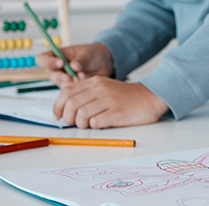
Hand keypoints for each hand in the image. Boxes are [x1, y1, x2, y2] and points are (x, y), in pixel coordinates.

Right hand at [35, 43, 113, 85]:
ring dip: (71, 82)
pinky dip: (80, 86)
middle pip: (51, 75)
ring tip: (83, 75)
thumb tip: (73, 66)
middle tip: (70, 77)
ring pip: (61, 84)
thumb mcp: (86, 53)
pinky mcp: (72, 88)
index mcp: (55, 56)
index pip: (42, 59)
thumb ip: (80, 59)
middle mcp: (56, 69)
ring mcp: (63, 79)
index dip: (48, 62)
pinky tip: (87, 79)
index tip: (61, 63)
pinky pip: (72, 91)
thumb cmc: (91, 54)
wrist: (103, 63)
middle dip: (60, 77)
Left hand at [53, 77, 168, 128]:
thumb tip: (64, 93)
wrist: (151, 97)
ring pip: (81, 114)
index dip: (57, 106)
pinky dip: (94, 126)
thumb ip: (85, 90)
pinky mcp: (117, 113)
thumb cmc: (125, 96)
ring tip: (88, 124)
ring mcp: (109, 101)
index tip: (58, 116)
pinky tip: (101, 123)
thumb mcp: (104, 87)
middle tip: (73, 123)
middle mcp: (100, 89)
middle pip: (71, 104)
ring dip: (81, 124)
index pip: (66, 92)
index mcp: (95, 82)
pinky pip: (96, 122)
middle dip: (67, 117)